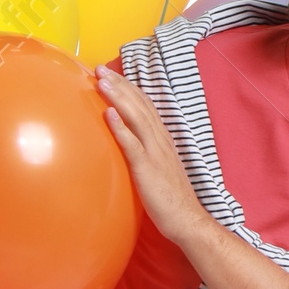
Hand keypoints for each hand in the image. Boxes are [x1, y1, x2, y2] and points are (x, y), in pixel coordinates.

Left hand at [94, 67, 207, 250]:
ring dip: (119, 98)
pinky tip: (108, 114)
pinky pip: (133, 145)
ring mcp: (155, 153)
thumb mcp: (159, 169)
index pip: (146, 107)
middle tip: (100, 68)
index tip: (112, 74)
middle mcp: (160, 140)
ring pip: (137, 118)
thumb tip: (131, 146)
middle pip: (140, 106)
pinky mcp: (148, 169)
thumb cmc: (171, 199)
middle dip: (121, 85)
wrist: (187, 220)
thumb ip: (147, 153)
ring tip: (102, 82)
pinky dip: (121, 128)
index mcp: (162, 139)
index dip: (129, 89)